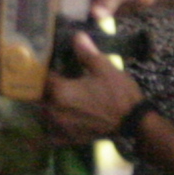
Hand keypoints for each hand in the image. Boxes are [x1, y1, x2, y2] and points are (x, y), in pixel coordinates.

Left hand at [38, 28, 144, 148]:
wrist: (134, 122)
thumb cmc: (118, 93)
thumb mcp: (104, 67)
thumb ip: (86, 52)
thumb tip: (76, 35)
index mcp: (60, 91)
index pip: (41, 77)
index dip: (43, 69)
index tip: (48, 63)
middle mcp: (54, 111)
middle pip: (39, 97)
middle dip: (43, 88)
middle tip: (51, 79)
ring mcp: (59, 127)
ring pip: (42, 114)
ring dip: (45, 106)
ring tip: (54, 98)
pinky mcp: (67, 139)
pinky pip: (50, 135)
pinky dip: (48, 130)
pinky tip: (53, 123)